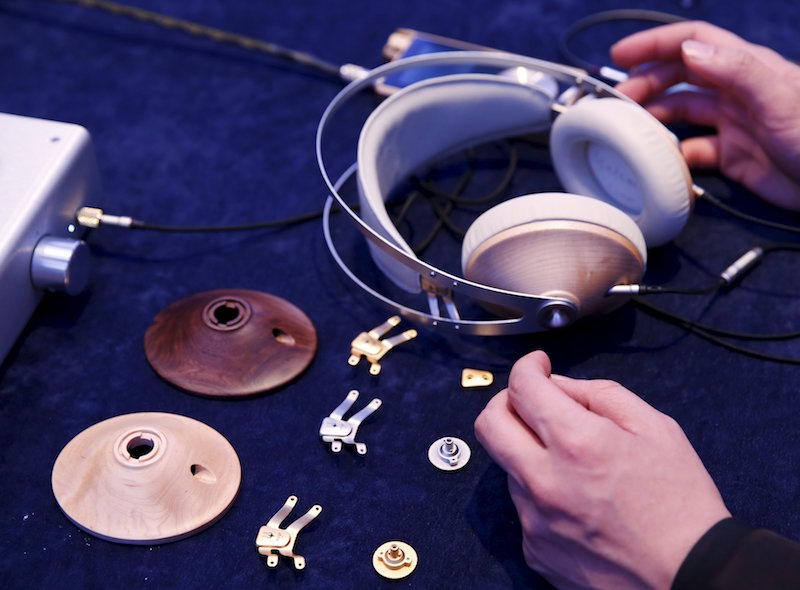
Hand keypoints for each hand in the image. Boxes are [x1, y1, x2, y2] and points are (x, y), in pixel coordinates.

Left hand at [474, 351, 729, 589]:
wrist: (691, 576)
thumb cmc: (680, 503)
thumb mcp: (654, 427)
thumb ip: (598, 394)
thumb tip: (558, 386)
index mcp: (575, 442)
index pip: (521, 387)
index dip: (528, 366)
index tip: (538, 365)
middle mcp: (543, 481)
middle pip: (489, 424)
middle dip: (506, 401)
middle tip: (532, 401)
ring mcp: (534, 520)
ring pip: (508, 466)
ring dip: (528, 451)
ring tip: (575, 464)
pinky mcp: (534, 549)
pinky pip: (524, 506)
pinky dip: (541, 492)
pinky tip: (577, 500)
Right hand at [610, 21, 799, 210]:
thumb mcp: (780, 96)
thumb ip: (736, 70)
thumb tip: (689, 52)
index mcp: (745, 68)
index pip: (692, 43)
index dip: (654, 44)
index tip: (621, 55)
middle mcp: (735, 92)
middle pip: (679, 78)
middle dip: (645, 84)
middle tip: (618, 101)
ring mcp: (732, 124)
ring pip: (681, 114)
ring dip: (654, 119)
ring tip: (631, 130)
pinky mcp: (732, 157)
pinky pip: (693, 153)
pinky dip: (674, 157)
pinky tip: (663, 163)